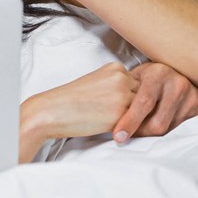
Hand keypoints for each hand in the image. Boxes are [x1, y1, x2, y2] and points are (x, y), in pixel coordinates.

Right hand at [22, 62, 138, 142]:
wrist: (53, 111)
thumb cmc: (72, 100)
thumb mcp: (97, 82)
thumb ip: (116, 85)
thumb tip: (138, 100)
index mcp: (115, 68)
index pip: (137, 83)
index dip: (130, 97)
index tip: (116, 105)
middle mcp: (122, 78)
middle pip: (143, 96)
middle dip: (135, 107)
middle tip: (118, 117)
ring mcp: (122, 96)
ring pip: (142, 111)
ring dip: (134, 119)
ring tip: (115, 123)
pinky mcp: (120, 114)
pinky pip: (135, 124)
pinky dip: (128, 128)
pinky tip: (111, 128)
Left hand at [111, 61, 197, 143]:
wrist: (181, 70)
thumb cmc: (151, 77)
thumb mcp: (137, 77)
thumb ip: (126, 92)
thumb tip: (108, 116)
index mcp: (158, 73)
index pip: (144, 103)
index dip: (130, 122)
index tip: (118, 136)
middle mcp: (178, 83)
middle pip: (157, 123)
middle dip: (140, 133)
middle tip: (128, 135)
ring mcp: (193, 96)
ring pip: (169, 129)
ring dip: (153, 134)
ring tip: (143, 127)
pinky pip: (181, 130)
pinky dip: (168, 132)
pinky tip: (160, 125)